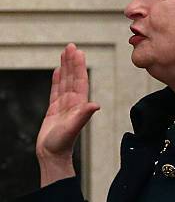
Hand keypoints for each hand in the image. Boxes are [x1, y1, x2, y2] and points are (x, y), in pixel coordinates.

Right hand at [36, 44, 99, 183]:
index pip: (80, 81)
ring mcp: (64, 105)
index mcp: (79, 104)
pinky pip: (56, 90)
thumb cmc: (62, 143)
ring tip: (65, 53)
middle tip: (71, 46)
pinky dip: (57, 79)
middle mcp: (73, 102)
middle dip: (72, 62)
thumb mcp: (73, 128)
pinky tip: (58, 70)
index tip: (78, 52)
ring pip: (65, 81)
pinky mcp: (54, 109)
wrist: (52, 155)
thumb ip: (83, 116)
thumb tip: (95, 105)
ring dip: (66, 67)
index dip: (79, 66)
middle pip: (73, 77)